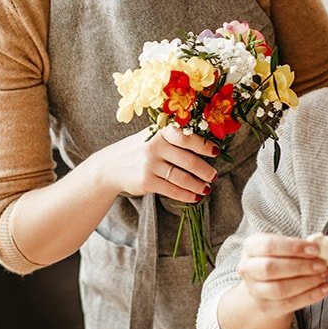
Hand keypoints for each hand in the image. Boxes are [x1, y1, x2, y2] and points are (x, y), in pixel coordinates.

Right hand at [94, 124, 217, 202]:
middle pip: (188, 159)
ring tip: (207, 188)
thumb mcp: (153, 136)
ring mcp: (149, 164)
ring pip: (182, 177)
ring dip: (198, 184)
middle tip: (214, 175)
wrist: (111, 166)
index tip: (216, 152)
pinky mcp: (146, 181)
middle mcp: (154, 146)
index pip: (186, 137)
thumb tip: (207, 144)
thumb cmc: (140, 149)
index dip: (203, 145)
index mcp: (160, 131)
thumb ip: (174, 136)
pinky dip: (186, 195)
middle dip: (205, 170)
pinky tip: (195, 197)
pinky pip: (172, 189)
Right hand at [237, 233, 327, 320]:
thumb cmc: (280, 257)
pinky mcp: (267, 307)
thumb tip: (322, 247)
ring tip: (325, 276)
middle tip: (323, 265)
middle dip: (301, 267)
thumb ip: (298, 246)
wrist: (268, 282)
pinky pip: (289, 304)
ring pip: (280, 289)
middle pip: (271, 269)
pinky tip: (326, 289)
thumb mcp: (284, 246)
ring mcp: (255, 291)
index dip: (294, 248)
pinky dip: (311, 296)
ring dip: (307, 283)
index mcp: (251, 247)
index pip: (269, 246)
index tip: (316, 249)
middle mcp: (248, 269)